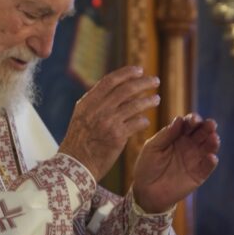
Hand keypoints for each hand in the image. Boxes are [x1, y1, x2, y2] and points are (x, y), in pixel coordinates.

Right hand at [58, 66, 159, 181]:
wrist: (75, 164)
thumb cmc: (78, 141)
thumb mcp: (80, 116)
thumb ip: (94, 102)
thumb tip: (112, 88)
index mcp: (88, 102)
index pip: (110, 81)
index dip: (126, 73)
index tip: (139, 70)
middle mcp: (98, 109)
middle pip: (126, 90)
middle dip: (143, 83)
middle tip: (155, 80)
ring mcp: (108, 122)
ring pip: (135, 105)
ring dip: (148, 101)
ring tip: (157, 99)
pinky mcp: (117, 136)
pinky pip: (137, 123)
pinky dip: (143, 121)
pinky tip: (146, 122)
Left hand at [132, 113, 219, 212]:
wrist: (146, 191)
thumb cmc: (147, 166)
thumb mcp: (152, 148)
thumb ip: (165, 135)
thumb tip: (179, 119)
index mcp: (177, 136)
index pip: (189, 124)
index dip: (193, 120)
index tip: (193, 120)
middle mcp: (189, 145)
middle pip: (202, 133)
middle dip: (207, 127)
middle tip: (210, 124)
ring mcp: (195, 159)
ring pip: (208, 148)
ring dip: (213, 142)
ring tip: (213, 138)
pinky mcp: (198, 175)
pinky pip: (207, 167)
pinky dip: (211, 162)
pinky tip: (211, 157)